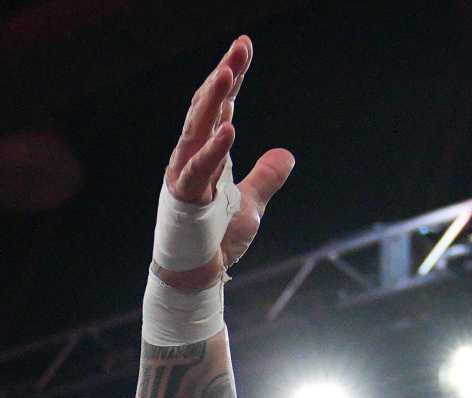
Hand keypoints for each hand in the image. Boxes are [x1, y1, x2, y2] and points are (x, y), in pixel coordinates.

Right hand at [161, 36, 295, 288]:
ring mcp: (185, 174)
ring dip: (213, 99)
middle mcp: (192, 156)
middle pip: (207, 107)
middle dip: (224, 76)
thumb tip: (287, 155)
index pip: (220, 106)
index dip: (232, 77)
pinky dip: (214, 149)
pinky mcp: (184, 197)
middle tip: (241, 47)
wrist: (198, 277)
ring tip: (229, 73)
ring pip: (197, 128)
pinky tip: (230, 128)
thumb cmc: (217, 240)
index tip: (244, 47)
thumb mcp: (251, 203)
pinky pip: (199, 169)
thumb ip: (266, 176)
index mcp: (206, 153)